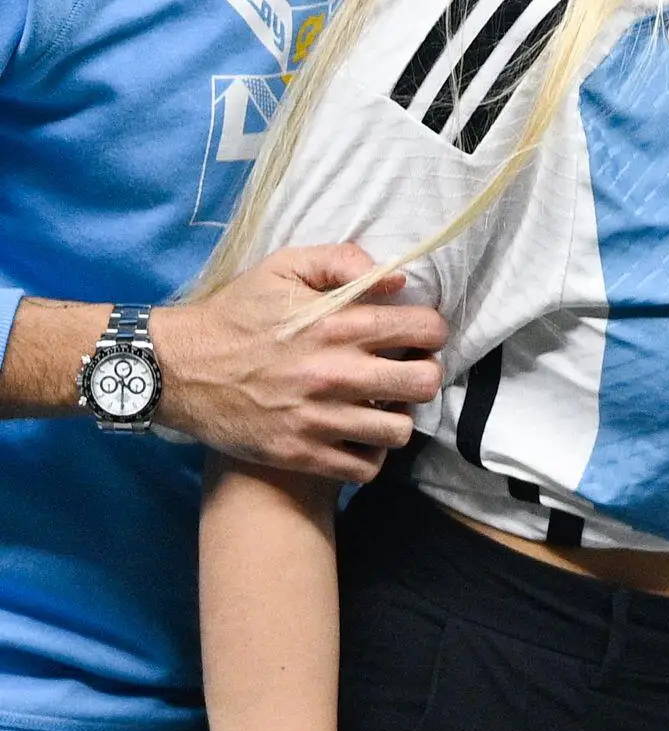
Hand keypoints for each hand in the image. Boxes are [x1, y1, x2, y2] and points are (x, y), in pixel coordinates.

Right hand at [157, 245, 447, 482]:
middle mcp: (334, 374)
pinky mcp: (298, 455)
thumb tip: (395, 280)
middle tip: (406, 371)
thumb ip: (342, 261)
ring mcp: (317, 420)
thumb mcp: (282, 268)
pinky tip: (359, 436)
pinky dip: (370, 455)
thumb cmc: (234, 315)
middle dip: (424, 374)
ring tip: (383, 406)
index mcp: (336, 325)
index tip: (418, 335)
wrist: (175, 370)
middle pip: (425, 383)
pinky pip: (365, 468)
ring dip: (399, 418)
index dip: (431, 331)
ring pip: (400, 431)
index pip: (425, 330)